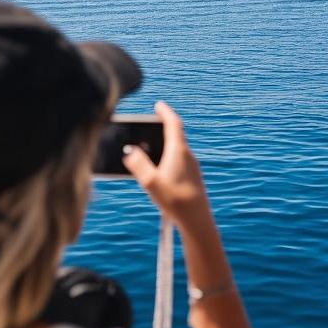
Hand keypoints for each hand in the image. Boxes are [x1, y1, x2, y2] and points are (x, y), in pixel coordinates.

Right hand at [122, 101, 213, 233]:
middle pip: (175, 136)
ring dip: (164, 146)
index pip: (173, 124)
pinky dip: (167, 159)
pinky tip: (159, 171)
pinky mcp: (192, 179)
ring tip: (150, 149)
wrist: (198, 222)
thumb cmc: (175, 201)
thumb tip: (130, 151)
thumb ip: (138, 164)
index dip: (165, 112)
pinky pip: (178, 163)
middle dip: (162, 130)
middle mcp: (188, 156)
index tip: (159, 105)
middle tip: (150, 125)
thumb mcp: (150, 182)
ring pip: (176, 150)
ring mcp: (192, 168)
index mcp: (178, 151)